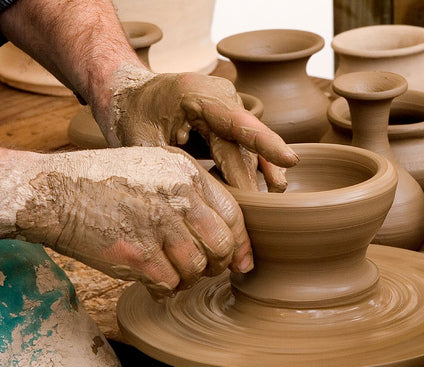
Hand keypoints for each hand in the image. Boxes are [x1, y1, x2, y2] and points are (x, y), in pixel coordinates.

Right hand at [4, 147, 251, 300]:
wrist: (53, 193)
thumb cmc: (103, 182)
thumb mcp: (153, 168)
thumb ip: (188, 193)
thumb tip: (219, 230)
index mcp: (186, 173)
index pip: (232, 214)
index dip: (241, 243)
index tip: (242, 262)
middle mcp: (178, 196)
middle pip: (221, 245)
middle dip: (218, 265)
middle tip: (205, 270)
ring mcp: (160, 225)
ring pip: (197, 268)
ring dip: (188, 278)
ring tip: (171, 273)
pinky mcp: (139, 253)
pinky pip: (170, 283)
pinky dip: (165, 288)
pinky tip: (153, 281)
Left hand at [107, 69, 298, 191]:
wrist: (131, 95)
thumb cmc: (133, 116)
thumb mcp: (145, 142)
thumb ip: (174, 166)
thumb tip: (200, 200)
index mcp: (199, 95)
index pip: (238, 123)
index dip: (265, 143)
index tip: (290, 159)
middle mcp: (221, 98)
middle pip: (243, 145)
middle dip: (251, 180)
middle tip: (259, 212)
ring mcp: (229, 108)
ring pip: (249, 147)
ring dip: (259, 174)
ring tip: (273, 199)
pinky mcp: (229, 121)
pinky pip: (247, 145)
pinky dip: (256, 165)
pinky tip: (270, 183)